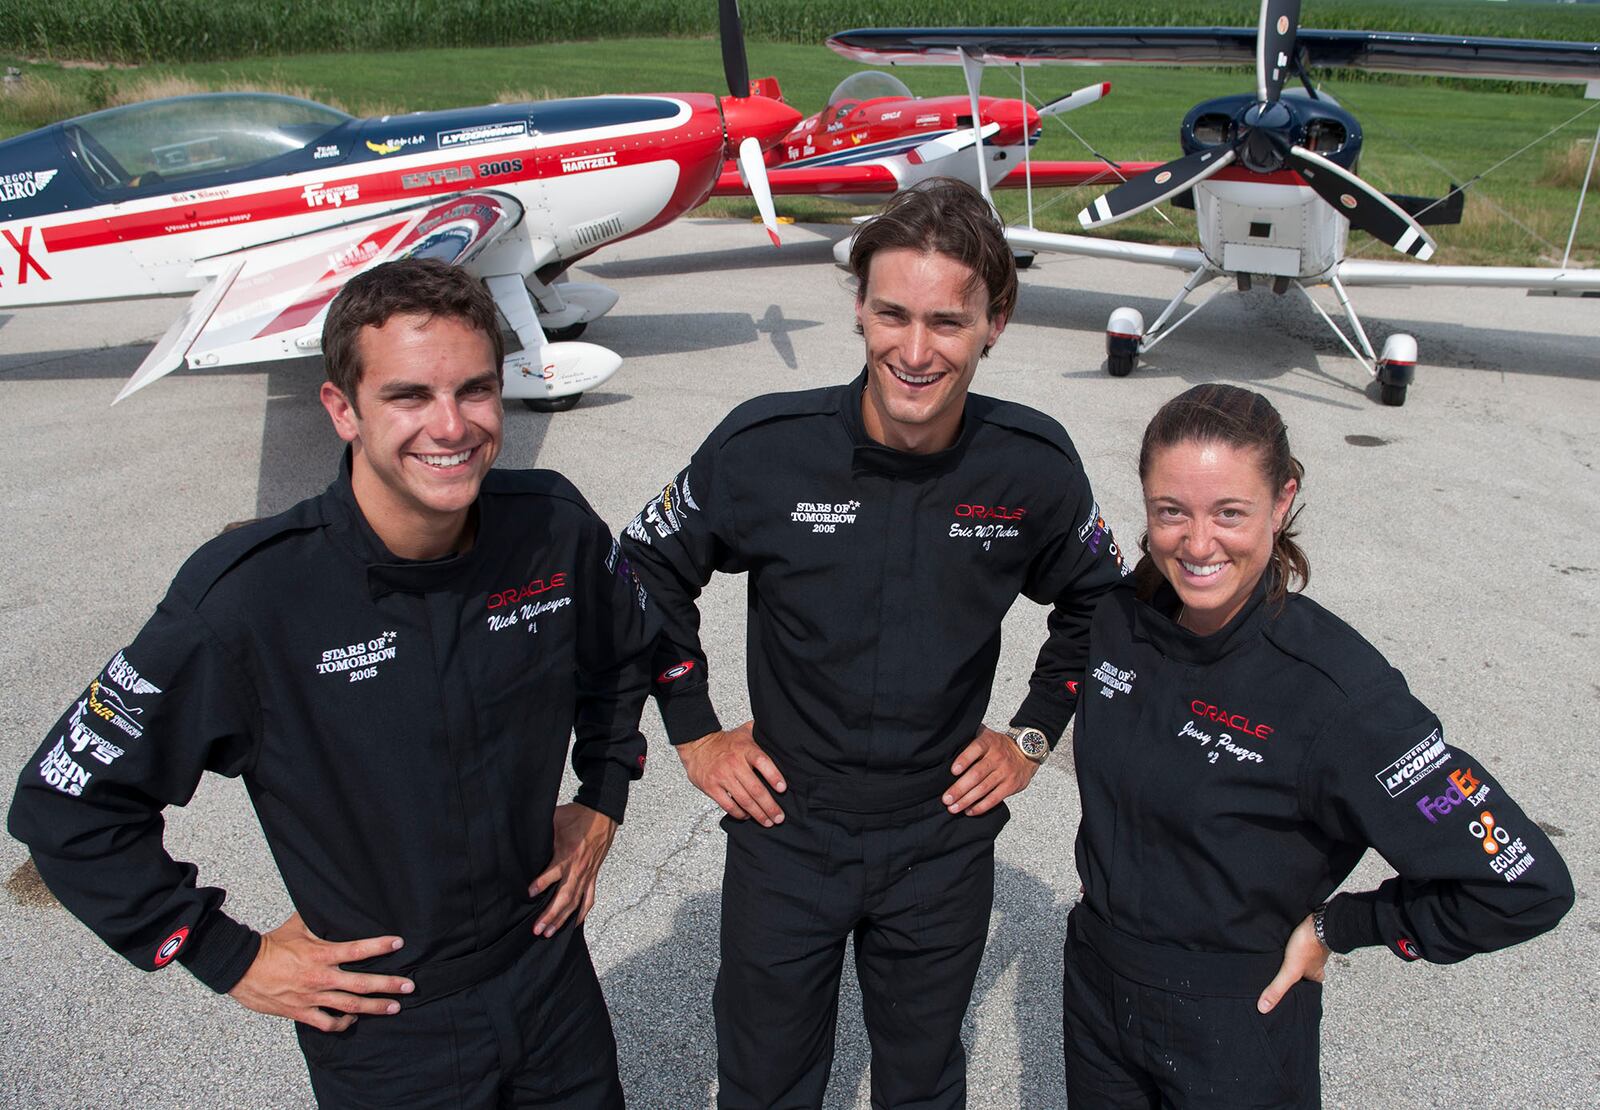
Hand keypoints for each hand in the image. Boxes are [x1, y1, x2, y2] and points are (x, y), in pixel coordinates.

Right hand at [228, 912, 412, 1031]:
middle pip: (361, 984)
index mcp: (320, 954)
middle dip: (388, 985)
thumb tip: (334, 901)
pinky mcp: (301, 1012)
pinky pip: (327, 1023)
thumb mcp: (297, 925)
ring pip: (350, 1006)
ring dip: (375, 1007)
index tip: (399, 943)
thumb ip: (319, 918)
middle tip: (410, 986)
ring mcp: (311, 997)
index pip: (356, 950)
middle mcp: (320, 978)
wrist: (241, 969)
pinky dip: (343, 1023)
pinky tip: (353, 1019)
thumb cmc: (270, 945)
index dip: (379, 946)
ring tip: (395, 1007)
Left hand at [530, 803, 616, 936]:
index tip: (528, 894)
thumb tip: (520, 832)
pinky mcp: (593, 876)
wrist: (602, 815)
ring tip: (549, 933)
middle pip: (564, 896)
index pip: (553, 873)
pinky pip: (589, 899)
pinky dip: (582, 913)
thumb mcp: (555, 819)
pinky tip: (573, 924)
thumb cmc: (576, 816)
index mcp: (568, 855)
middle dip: (550, 914)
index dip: (541, 884)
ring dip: (562, 919)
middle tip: (537, 929)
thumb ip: (541, 830)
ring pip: (575, 902)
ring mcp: (587, 875)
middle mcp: (578, 869)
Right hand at [677, 721, 785, 825]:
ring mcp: (722, 776)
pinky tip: (747, 816)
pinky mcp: (711, 787)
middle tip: (779, 817)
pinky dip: (739, 813)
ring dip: (758, 814)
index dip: (774, 776)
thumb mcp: (744, 731)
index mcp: (745, 749)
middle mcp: (734, 763)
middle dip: (769, 806)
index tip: (783, 789)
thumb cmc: (725, 742)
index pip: (762, 762)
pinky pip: (728, 805)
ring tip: (768, 821)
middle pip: (755, 788)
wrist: (697, 745)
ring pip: (743, 800)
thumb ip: (761, 733)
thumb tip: (779, 734)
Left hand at [944, 726, 1040, 815]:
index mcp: (988, 742)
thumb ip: (970, 736)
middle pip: (977, 774)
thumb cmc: (998, 745)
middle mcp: (997, 757)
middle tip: (946, 799)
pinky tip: (969, 811)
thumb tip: (946, 741)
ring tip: (953, 808)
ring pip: (984, 788)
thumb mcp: (986, 735)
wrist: (1027, 751)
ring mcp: (1005, 772)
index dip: (964, 760)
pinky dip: (981, 806)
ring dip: (967, 800)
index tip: (952, 771)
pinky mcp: (1011, 785)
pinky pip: (995, 798)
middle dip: (960, 788)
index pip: (975, 749)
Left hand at [1257, 913, 1329, 1012]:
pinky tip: (1284, 941)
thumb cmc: (1309, 945)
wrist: (1319, 921)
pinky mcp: (1308, 935)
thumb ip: (1278, 988)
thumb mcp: (1290, 971)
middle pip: (1303, 972)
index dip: (1296, 990)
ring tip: (1279, 957)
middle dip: (1292, 972)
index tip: (1287, 992)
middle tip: (1280, 972)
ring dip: (1292, 957)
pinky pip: (1299, 942)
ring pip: (1301, 957)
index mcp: (1316, 976)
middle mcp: (1317, 964)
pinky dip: (1292, 943)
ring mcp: (1314, 948)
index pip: (1306, 988)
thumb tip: (1263, 1008)